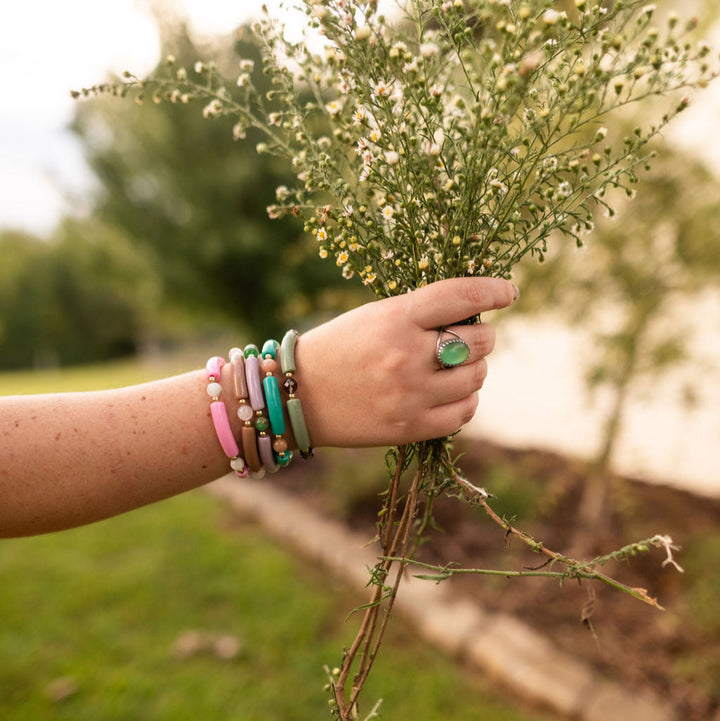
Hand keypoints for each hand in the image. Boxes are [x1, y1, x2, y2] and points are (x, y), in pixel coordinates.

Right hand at [296, 277, 518, 446]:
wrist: (297, 396)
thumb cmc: (338, 347)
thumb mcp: (374, 316)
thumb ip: (420, 314)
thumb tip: (473, 315)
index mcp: (395, 318)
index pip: (461, 296)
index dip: (494, 290)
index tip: (509, 292)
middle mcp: (406, 355)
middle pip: (479, 341)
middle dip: (483, 335)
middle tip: (471, 336)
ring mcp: (410, 394)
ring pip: (477, 377)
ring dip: (474, 368)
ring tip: (455, 366)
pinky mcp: (410, 427)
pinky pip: (464, 412)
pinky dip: (467, 399)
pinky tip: (452, 392)